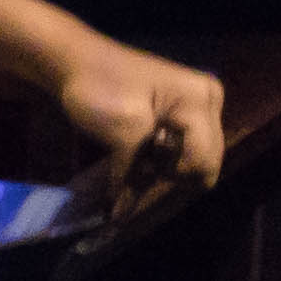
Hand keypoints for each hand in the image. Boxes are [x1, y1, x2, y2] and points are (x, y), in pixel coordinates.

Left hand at [51, 36, 229, 184]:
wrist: (73, 62)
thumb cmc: (98, 87)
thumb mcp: (122, 130)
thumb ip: (135, 172)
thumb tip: (120, 218)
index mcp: (201, 100)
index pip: (206, 160)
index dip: (173, 173)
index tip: (142, 161)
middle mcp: (207, 104)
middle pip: (204, 162)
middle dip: (170, 172)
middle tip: (137, 159)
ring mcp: (193, 110)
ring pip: (190, 161)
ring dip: (160, 170)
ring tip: (132, 157)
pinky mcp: (178, 117)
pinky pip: (178, 152)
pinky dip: (154, 165)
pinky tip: (131, 169)